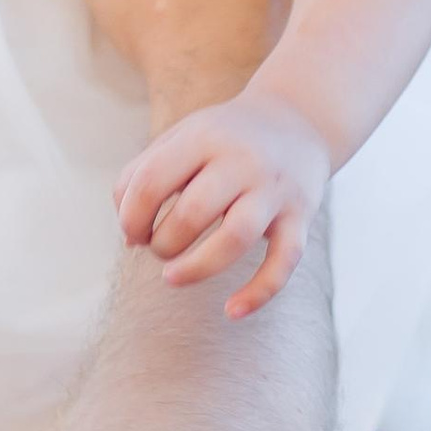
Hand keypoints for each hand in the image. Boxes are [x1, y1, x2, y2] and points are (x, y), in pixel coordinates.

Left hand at [115, 87, 330, 317]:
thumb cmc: (224, 137)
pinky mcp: (300, 216)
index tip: (133, 233)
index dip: (130, 217)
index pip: (152, 181)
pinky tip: (232, 311)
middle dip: (162, 243)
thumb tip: (129, 240)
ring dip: (197, 267)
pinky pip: (284, 261)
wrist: (299, 119)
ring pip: (236, 238)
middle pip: (192, 213)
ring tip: (172, 278)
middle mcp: (243, 160)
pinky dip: (259, 292)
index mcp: (204, 138)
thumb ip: (142, 176)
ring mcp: (275, 189)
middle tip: (159, 247)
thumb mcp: (181, 138)